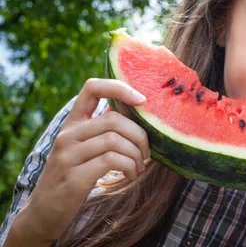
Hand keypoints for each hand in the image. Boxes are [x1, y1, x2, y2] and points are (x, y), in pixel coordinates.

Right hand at [6, 78, 149, 244]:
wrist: (44, 211)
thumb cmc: (73, 176)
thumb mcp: (83, 147)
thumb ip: (103, 129)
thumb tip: (136, 111)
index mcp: (72, 123)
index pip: (92, 88)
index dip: (120, 88)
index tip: (142, 100)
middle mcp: (67, 135)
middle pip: (115, 119)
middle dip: (140, 136)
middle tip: (146, 154)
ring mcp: (68, 156)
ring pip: (116, 140)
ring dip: (136, 156)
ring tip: (138, 168)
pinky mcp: (74, 177)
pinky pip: (112, 161)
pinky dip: (130, 168)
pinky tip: (130, 176)